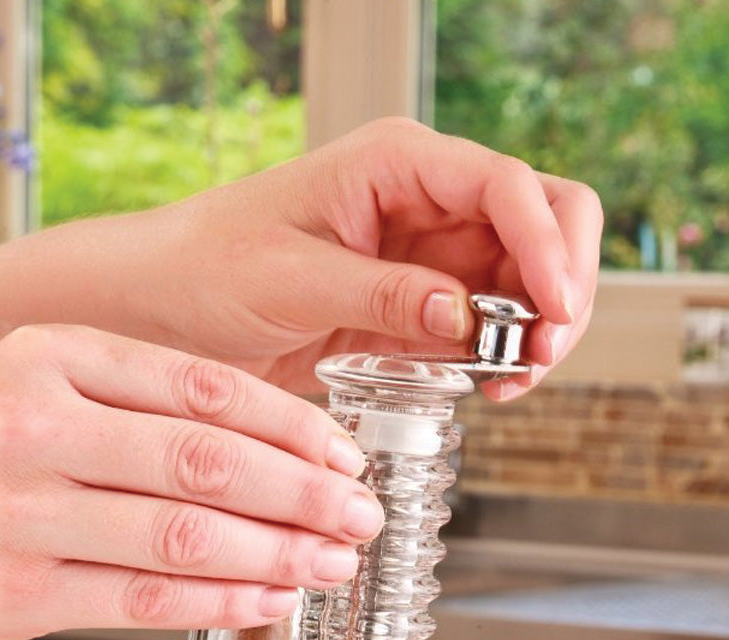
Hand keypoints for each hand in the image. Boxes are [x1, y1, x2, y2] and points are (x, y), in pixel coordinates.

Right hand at [0, 325, 382, 639]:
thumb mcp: (27, 382)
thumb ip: (129, 404)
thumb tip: (259, 447)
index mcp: (53, 358)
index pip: (204, 386)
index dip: (293, 424)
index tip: (346, 453)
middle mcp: (38, 425)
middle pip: (208, 459)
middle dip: (304, 492)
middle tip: (361, 514)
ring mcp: (22, 512)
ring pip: (184, 533)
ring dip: (276, 552)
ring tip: (333, 562)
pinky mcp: (15, 594)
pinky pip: (142, 599)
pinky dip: (219, 602)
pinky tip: (268, 600)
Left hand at [159, 118, 602, 398]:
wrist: (168, 310)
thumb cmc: (209, 268)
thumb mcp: (292, 279)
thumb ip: (382, 294)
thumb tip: (466, 315)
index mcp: (398, 164)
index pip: (508, 187)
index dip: (547, 247)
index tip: (552, 313)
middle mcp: (426, 202)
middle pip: (543, 223)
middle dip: (560, 289)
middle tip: (538, 357)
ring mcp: (428, 256)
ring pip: (526, 281)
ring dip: (536, 332)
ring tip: (508, 384)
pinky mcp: (418, 307)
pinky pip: (487, 327)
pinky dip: (500, 358)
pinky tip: (482, 387)